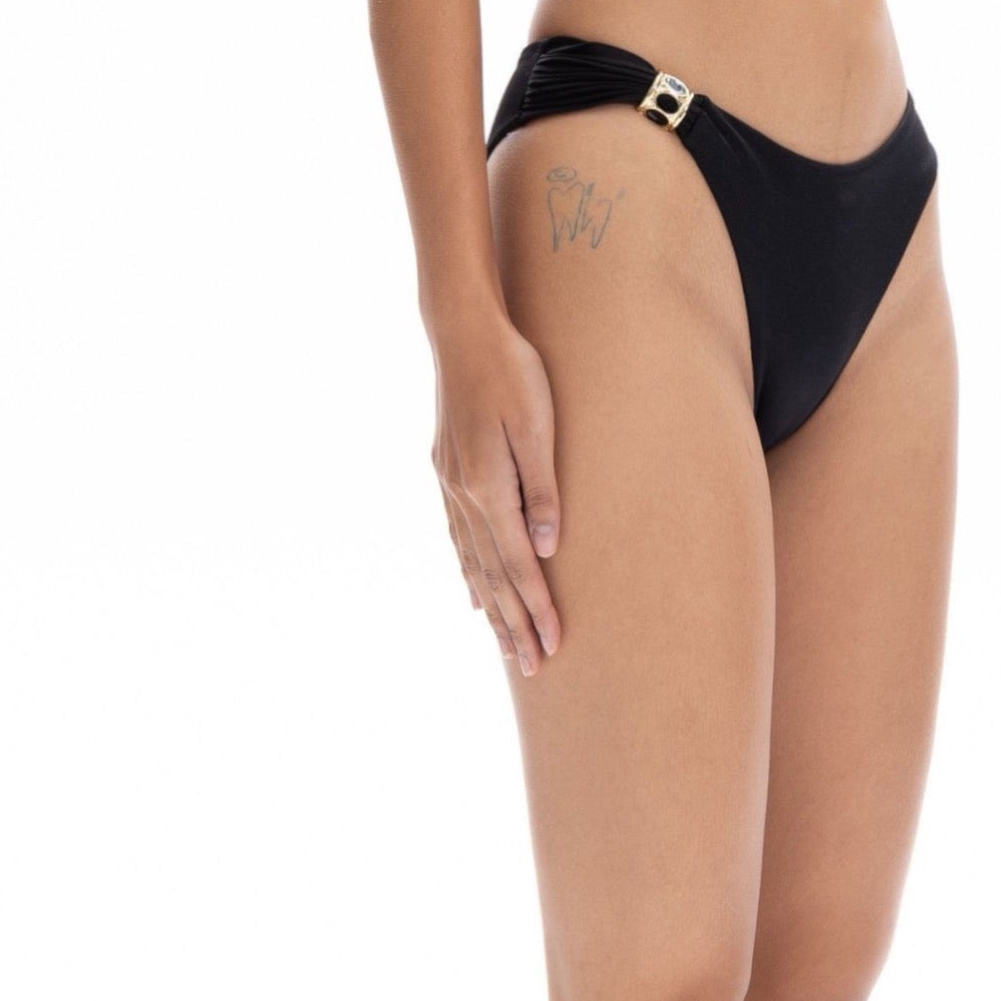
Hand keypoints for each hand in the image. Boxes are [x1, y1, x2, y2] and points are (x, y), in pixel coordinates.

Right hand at [431, 312, 561, 676]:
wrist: (462, 332)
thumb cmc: (512, 371)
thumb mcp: (537, 424)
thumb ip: (543, 488)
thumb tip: (547, 548)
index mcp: (487, 487)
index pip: (518, 564)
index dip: (537, 608)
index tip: (554, 646)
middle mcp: (463, 494)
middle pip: (491, 575)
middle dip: (513, 624)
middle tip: (531, 668)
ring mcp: (450, 484)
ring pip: (471, 562)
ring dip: (490, 607)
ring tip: (505, 644)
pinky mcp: (447, 471)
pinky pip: (457, 538)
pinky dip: (467, 571)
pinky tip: (472, 593)